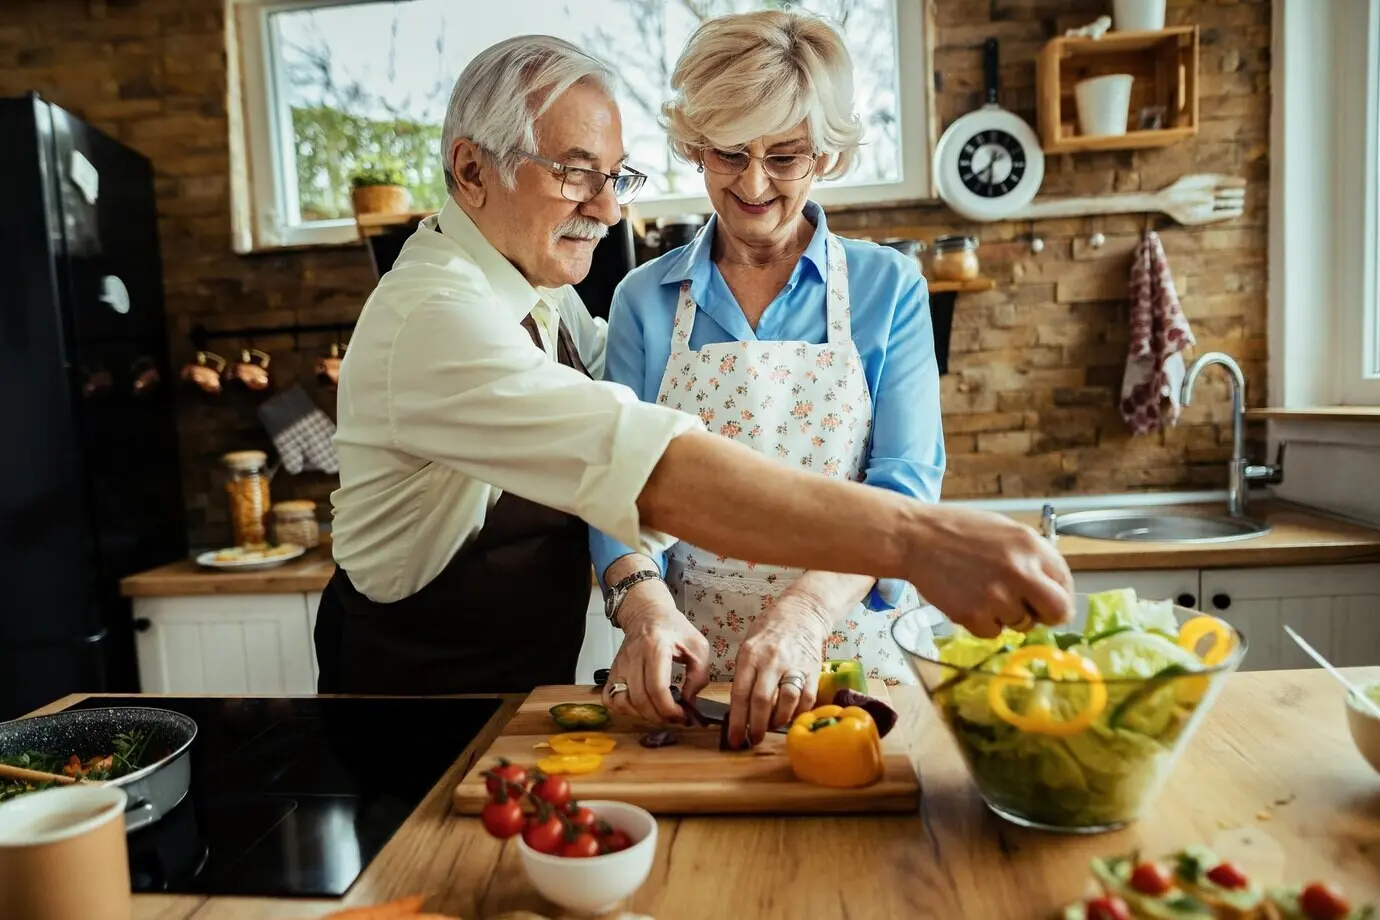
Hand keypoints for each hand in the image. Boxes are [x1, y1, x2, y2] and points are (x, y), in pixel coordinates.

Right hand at [601, 582, 709, 724]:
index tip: (682, 715)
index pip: (657, 687)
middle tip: (674, 718)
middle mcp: (634, 657)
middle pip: (640, 699)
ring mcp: (620, 665)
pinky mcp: (613, 671)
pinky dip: (623, 709)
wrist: (647, 613)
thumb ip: (698, 676)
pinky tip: (639, 707)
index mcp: (656, 647)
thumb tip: (689, 702)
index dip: (669, 709)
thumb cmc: (673, 629)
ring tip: (658, 713)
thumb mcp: (697, 646)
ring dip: (642, 715)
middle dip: (659, 717)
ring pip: (622, 702)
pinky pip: (610, 698)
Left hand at [726, 597, 828, 747]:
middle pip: (762, 701)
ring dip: (777, 721)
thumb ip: (744, 674)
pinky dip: (797, 712)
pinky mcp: (813, 670)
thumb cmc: (770, 630)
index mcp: (750, 654)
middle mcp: (772, 660)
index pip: (740, 693)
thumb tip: (738, 709)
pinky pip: (806, 699)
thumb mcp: (748, 646)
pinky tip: (789, 715)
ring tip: (771, 726)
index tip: (734, 739)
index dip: (737, 721)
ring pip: (786, 701)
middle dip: (756, 726)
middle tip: (753, 739)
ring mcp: (794, 664)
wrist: (802, 612)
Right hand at [905, 505, 1074, 637]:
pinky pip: (992, 632)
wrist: (914, 537)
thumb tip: (1052, 588)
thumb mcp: (1005, 531)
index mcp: (1031, 546)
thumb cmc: (958, 531)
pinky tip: (967, 599)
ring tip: (982, 592)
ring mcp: (997, 596)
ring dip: (1006, 615)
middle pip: (1057, 612)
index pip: (1066, 585)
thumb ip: (1033, 557)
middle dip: (1046, 616)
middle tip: (1030, 612)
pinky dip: (982, 622)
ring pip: (1021, 624)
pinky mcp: (973, 615)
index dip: (1057, 596)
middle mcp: (1020, 571)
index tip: (1048, 601)